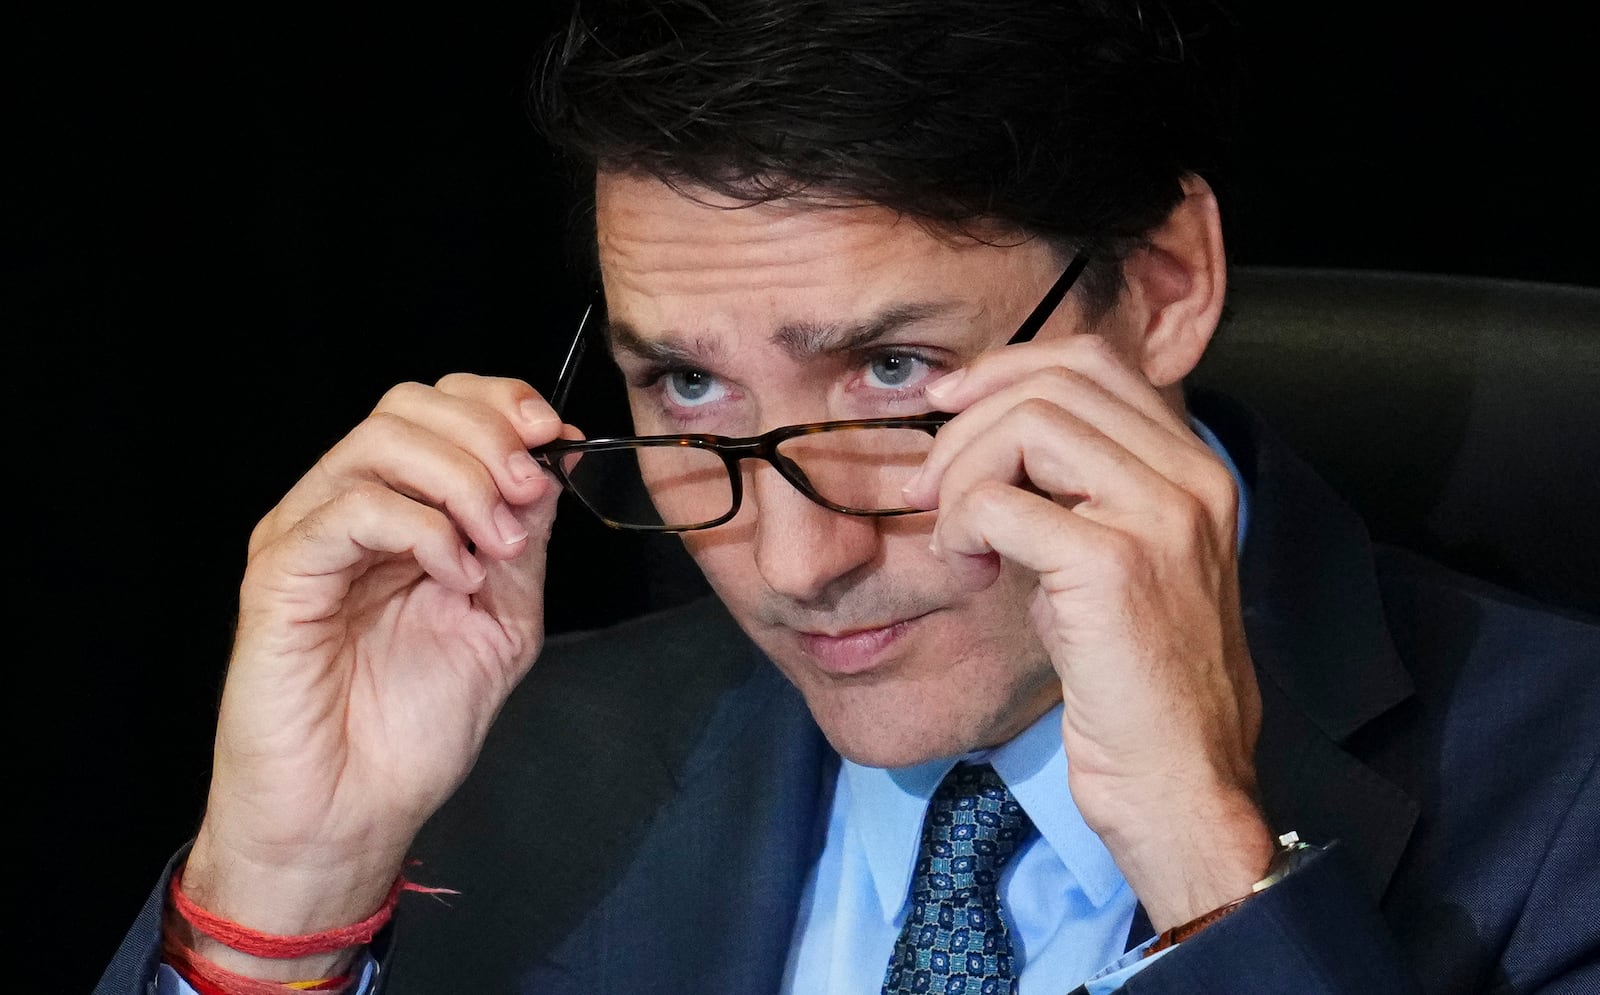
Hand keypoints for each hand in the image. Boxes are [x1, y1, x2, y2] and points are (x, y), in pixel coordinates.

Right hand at [179, 373, 568, 967]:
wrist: (349, 815)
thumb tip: (556, 459)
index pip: (438, 408)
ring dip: (463, 480)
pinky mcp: (281, 573)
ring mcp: (309, 535)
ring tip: (498, 547)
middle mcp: (348, 509)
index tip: (557, 436)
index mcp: (399, 512)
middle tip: (528, 495)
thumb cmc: (412, 730)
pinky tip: (455, 576)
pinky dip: (422, 529)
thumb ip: (525, 540)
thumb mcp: (501, 620)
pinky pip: (351, 509)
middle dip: (487, 436)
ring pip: (381, 442)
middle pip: (408, 406)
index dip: (500, 403)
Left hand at [903, 334, 1273, 929]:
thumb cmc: (1132, 678)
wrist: (1178, 779)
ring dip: (962, 474)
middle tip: (933, 488)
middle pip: (1053, 382)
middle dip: (969, 424)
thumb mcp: (1110, 556)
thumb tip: (980, 434)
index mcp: (1193, 466)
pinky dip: (960, 526)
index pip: (1092, 363)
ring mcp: (1160, 515)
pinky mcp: (1114, 565)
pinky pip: (1000, 503)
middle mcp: (1190, 477)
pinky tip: (967, 569)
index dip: (1006, 369)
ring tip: (958, 537)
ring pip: (1027, 424)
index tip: (949, 407)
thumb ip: (1069, 487)